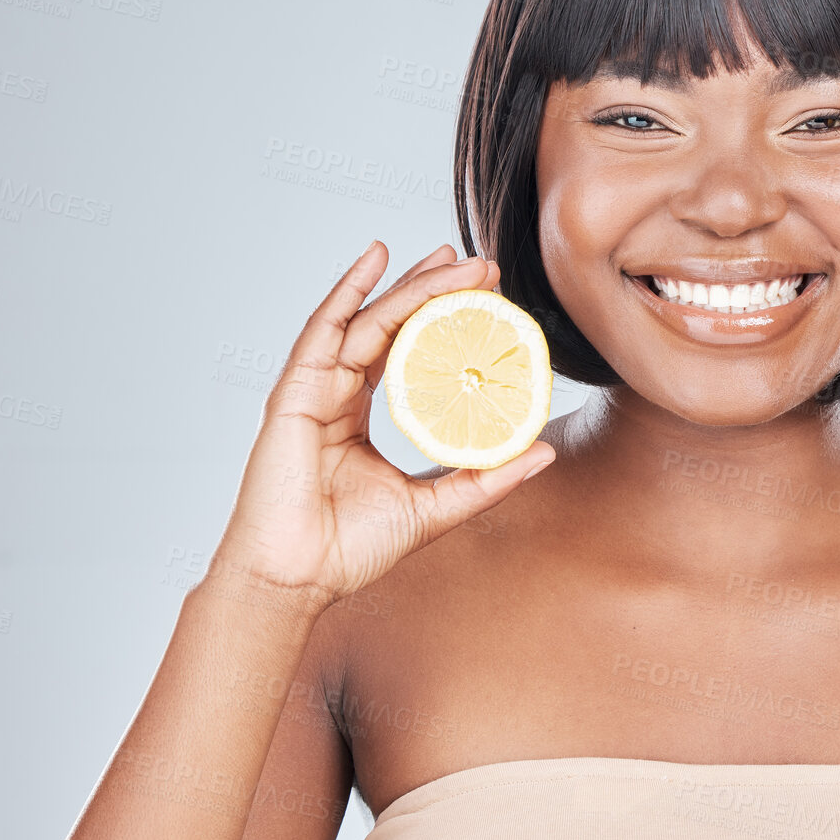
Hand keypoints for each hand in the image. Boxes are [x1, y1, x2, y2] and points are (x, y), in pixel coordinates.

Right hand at [210, 242, 555, 604]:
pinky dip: (348, 291)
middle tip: (482, 265)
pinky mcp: (295, 395)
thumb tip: (544, 452)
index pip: (406, 352)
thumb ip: (486, 479)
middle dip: (435, 290)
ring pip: (368, 321)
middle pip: (390, 326)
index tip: (487, 297)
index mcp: (361, 419)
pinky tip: (375, 258)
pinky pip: (325, 331)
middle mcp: (337, 396)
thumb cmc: (349, 551)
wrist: (297, 581)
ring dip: (412, 286)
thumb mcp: (435, 509)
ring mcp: (314, 392)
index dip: (443, 321)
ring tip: (455, 258)